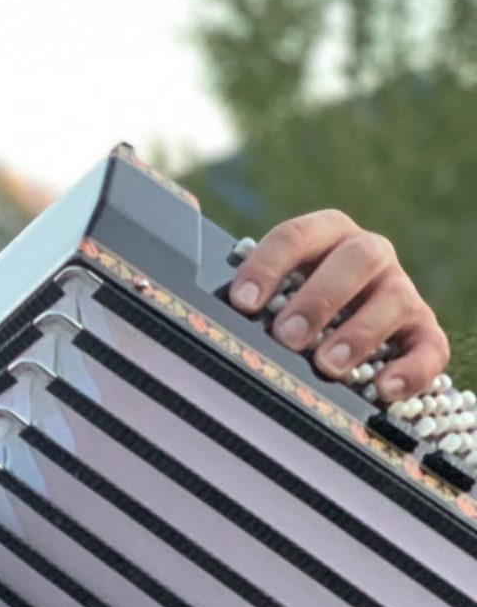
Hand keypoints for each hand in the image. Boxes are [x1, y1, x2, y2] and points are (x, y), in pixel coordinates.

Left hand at [227, 210, 449, 399]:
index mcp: (324, 236)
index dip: (268, 265)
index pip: (296, 235)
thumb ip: (228, 269)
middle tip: (287, 337)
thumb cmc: (285, 306)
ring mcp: (399, 291)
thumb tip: (178, 216)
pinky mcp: (422, 331)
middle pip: (356, 258)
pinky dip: (411, 368)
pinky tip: (382, 390)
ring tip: (327, 365)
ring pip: (394, 298)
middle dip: (320, 297)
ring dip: (359, 332)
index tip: (242, 302)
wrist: (344, 333)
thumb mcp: (260, 287)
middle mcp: (368, 255)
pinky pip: (429, 346)